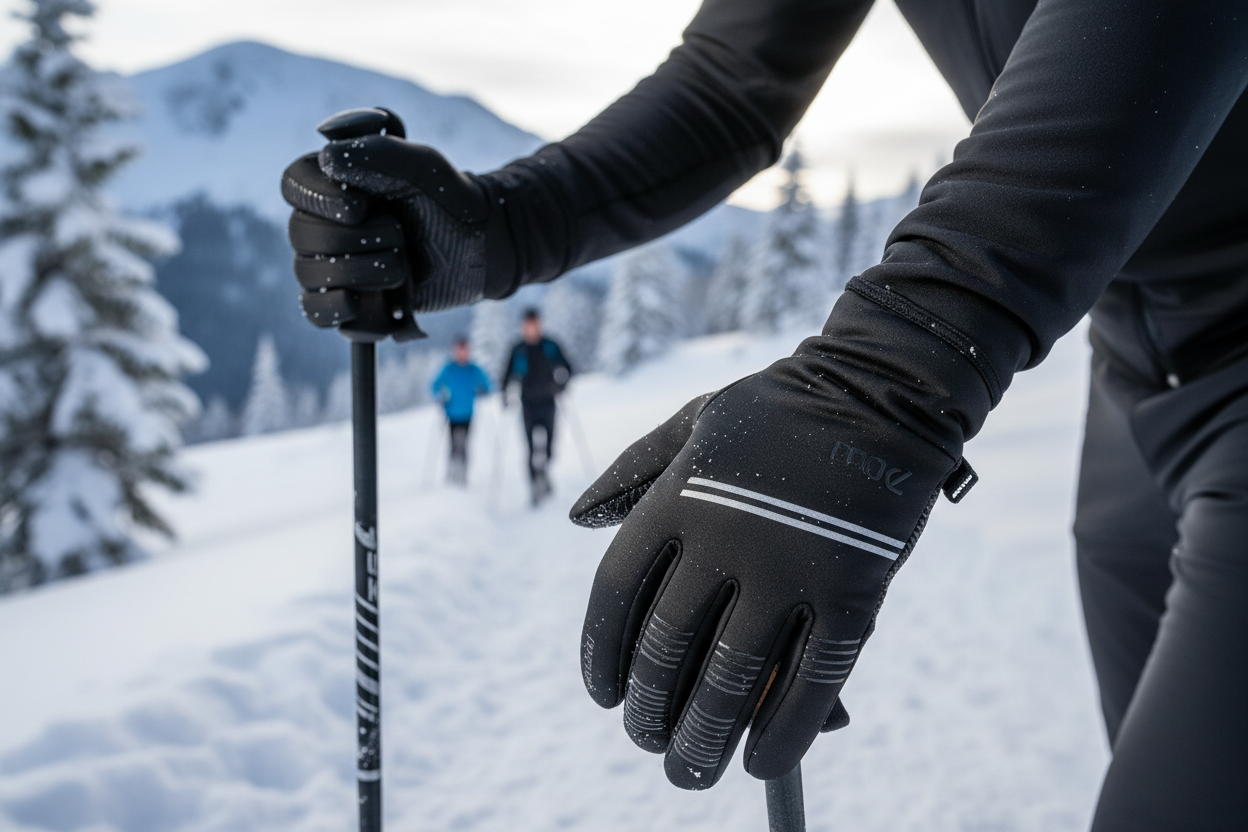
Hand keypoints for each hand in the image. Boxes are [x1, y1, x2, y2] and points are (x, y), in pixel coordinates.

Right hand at [281, 135, 510, 339]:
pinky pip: (315, 311)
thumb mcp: (422, 166)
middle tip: (399, 234)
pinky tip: (359, 301)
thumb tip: (328, 158)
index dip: (319, 199)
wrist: (480, 245)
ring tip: (401, 266)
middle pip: (301, 233)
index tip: (358, 207)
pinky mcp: (348, 302)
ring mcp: (331, 265)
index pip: (295, 186)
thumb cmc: (447, 199)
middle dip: (355, 239)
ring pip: (309, 274)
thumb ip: (379, 153)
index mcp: (332, 183)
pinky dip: (333, 310)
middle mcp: (323, 223)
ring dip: (360, 272)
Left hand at [570, 355, 976, 788]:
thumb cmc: (779, 411)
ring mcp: (789, 568)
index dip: (601, 658)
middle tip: (649, 743)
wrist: (882, 391)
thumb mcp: (693, 422)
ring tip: (690, 771)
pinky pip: (811, 684)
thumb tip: (578, 519)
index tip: (603, 696)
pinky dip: (784, 734)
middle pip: (664, 651)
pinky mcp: (853, 592)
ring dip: (703, 739)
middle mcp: (722, 538)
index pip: (615, 598)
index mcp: (676, 498)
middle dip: (649, 713)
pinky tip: (762, 763)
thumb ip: (633, 469)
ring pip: (730, 680)